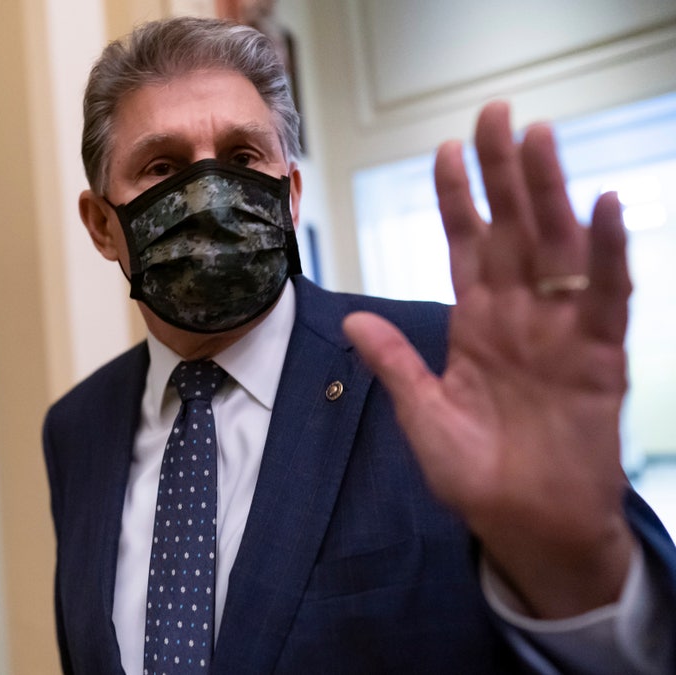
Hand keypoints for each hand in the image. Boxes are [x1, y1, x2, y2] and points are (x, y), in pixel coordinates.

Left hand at [343, 101, 633, 618]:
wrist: (524, 525)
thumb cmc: (474, 472)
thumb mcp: (421, 413)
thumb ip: (394, 363)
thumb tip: (350, 319)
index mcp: (475, 323)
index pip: (465, 244)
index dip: (456, 198)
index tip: (444, 149)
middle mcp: (519, 315)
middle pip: (511, 229)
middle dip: (502, 173)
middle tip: (495, 114)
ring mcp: (560, 331)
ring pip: (556, 247)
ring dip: (550, 193)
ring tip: (540, 139)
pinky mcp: (599, 357)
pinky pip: (607, 297)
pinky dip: (607, 254)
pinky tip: (602, 207)